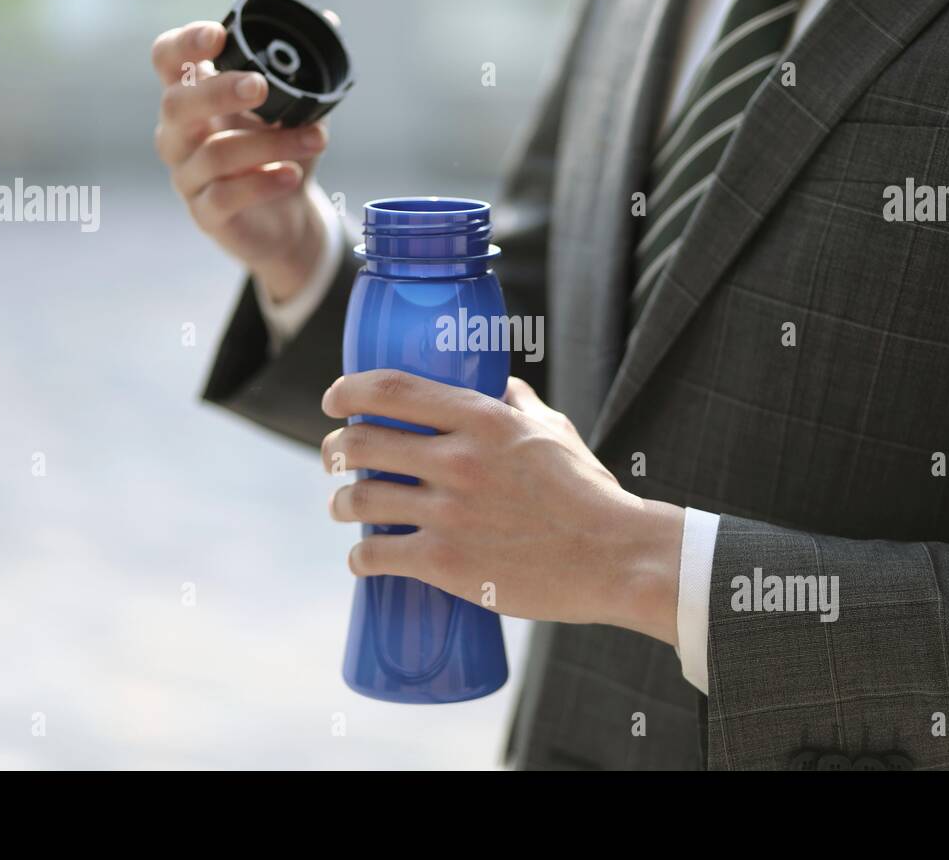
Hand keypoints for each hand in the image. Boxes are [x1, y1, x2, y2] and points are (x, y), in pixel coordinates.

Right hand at [150, 18, 336, 300]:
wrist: (287, 221)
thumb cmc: (281, 154)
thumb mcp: (296, 112)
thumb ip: (304, 72)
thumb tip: (330, 19)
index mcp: (194, 96)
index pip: (166, 60)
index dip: (183, 44)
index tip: (217, 35)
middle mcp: (179, 134)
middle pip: (177, 104)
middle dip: (217, 91)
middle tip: (259, 86)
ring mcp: (187, 176)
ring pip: (215, 154)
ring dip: (270, 143)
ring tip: (317, 139)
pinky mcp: (206, 214)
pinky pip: (225, 197)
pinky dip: (262, 183)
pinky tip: (292, 175)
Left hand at [320, 371, 683, 644]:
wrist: (615, 558)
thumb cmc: (589, 494)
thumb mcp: (556, 432)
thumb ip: (520, 404)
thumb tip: (500, 384)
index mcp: (482, 419)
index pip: (391, 390)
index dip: (348, 391)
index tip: (334, 401)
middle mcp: (457, 460)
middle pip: (361, 444)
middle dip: (334, 451)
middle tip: (333, 459)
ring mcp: (448, 514)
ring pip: (359, 501)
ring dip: (341, 505)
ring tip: (344, 509)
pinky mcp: (445, 564)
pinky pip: (375, 556)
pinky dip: (360, 559)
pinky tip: (362, 561)